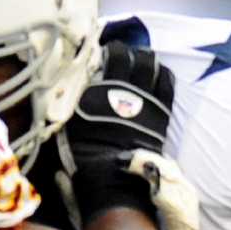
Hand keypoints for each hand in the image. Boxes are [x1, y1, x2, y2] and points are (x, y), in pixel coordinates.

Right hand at [64, 43, 176, 176]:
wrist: (112, 178)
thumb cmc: (84, 156)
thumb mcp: (67, 127)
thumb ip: (68, 104)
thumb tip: (64, 89)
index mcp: (97, 90)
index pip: (104, 58)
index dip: (106, 51)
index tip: (104, 53)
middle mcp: (121, 89)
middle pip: (129, 56)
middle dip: (127, 52)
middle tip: (125, 56)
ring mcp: (144, 100)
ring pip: (150, 65)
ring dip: (146, 60)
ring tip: (143, 62)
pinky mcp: (161, 112)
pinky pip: (167, 84)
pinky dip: (163, 75)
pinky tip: (159, 74)